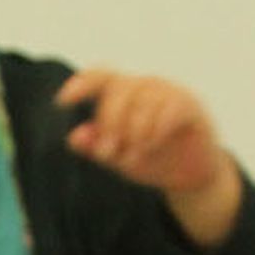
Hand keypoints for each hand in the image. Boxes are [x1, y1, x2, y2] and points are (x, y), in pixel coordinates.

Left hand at [56, 68, 242, 245]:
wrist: (190, 177)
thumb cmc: (152, 159)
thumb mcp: (120, 158)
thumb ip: (98, 147)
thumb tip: (74, 138)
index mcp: (124, 93)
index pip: (100, 77)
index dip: (82, 84)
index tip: (63, 101)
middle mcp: (145, 86)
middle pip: (119, 89)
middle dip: (109, 122)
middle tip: (105, 153)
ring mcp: (169, 92)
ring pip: (143, 102)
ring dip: (133, 133)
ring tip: (134, 157)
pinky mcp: (190, 105)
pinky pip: (169, 110)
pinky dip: (156, 130)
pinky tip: (152, 145)